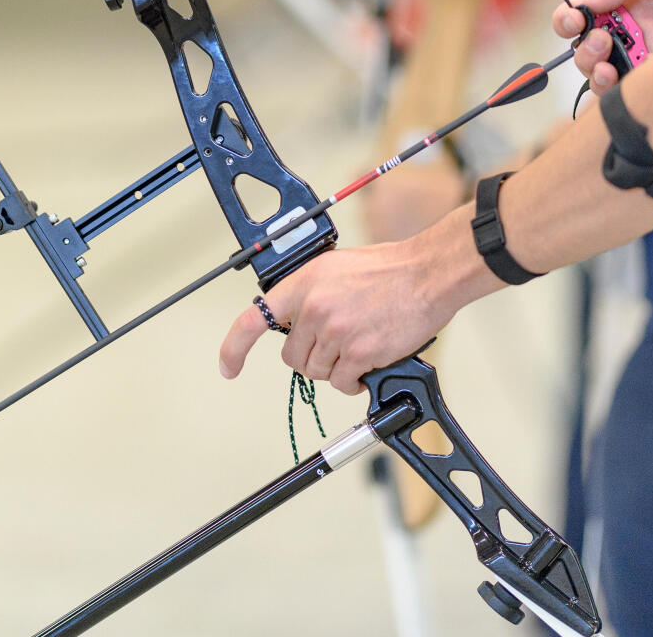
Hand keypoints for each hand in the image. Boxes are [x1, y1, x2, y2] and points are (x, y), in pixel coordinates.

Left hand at [218, 239, 462, 396]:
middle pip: (292, 358)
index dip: (233, 348)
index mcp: (302, 284)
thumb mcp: (334, 268)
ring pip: (317, 372)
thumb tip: (296, 318)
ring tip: (357, 346)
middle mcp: (313, 308)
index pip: (252, 320)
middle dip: (311, 356)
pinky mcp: (360, 353)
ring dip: (335, 368)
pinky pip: (342, 384)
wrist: (424, 273)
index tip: (228, 366)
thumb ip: (310, 292)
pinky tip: (368, 362)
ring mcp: (336, 332)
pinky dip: (354, 381)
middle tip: (335, 343)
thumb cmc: (386, 269)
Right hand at [552, 0, 652, 94]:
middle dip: (582, 49)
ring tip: (606, 62)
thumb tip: (588, 1)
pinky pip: (634, 90)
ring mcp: (646, 54)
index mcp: (619, 3)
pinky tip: (621, 77)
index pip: (579, 17)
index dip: (567, 21)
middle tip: (598, 39)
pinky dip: (618, 89)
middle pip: (585, 51)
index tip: (572, 19)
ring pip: (602, 75)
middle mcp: (627, 32)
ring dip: (594, 71)